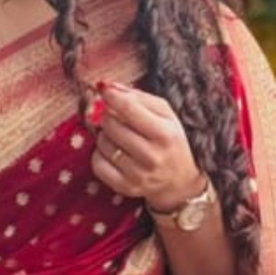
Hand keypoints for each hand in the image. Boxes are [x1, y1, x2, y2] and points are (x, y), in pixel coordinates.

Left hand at [87, 80, 202, 211]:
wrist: (178, 180)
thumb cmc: (169, 140)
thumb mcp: (165, 114)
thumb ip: (138, 97)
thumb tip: (108, 87)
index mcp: (165, 134)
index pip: (128, 108)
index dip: (111, 96)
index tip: (104, 90)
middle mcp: (152, 156)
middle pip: (111, 125)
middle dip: (109, 117)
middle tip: (117, 119)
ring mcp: (138, 174)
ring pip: (102, 143)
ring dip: (105, 136)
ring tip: (119, 138)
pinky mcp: (125, 187)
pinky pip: (97, 164)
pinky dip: (100, 155)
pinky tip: (113, 153)